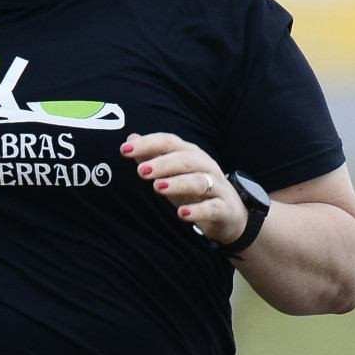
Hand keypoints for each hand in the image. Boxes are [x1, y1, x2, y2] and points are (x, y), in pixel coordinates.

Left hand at [122, 131, 245, 245]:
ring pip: (199, 181)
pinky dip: (197, 210)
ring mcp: (217, 187)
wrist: (230, 217)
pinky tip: (181, 214)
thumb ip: (152, 157)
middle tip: (140, 171)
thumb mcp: (172, 174)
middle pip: (185, 159)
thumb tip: (131, 138)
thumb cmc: (195, 192)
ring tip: (157, 188)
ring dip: (177, 183)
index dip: (148, 143)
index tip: (124, 149)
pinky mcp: (225, 209)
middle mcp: (206, 166)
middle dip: (162, 163)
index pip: (169, 142)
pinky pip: (212, 208)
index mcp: (191, 155)